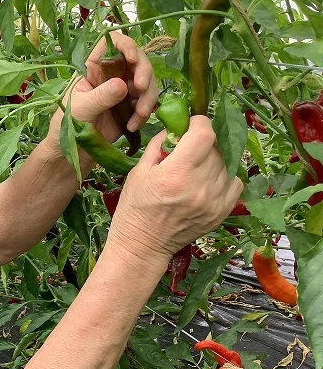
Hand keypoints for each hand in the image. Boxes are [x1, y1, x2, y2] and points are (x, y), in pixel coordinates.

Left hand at [47, 32, 157, 149]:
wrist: (72, 150)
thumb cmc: (68, 123)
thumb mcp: (81, 107)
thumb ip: (101, 96)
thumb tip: (123, 85)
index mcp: (94, 67)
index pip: (112, 43)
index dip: (126, 45)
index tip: (132, 58)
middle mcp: (111, 74)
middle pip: (137, 61)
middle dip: (144, 73)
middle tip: (140, 88)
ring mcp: (122, 90)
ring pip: (146, 83)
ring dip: (147, 97)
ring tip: (139, 115)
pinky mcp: (130, 107)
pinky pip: (145, 103)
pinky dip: (143, 114)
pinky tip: (132, 126)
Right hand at [107, 116, 242, 261]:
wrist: (143, 245)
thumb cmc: (135, 208)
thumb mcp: (139, 171)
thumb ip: (160, 145)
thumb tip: (177, 127)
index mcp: (176, 174)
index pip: (205, 133)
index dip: (199, 123)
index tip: (190, 125)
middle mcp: (199, 186)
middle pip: (215, 146)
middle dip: (202, 141)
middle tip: (188, 149)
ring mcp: (214, 200)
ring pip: (226, 162)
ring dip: (212, 159)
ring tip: (195, 168)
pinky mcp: (222, 212)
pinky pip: (234, 181)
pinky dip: (223, 176)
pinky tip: (207, 181)